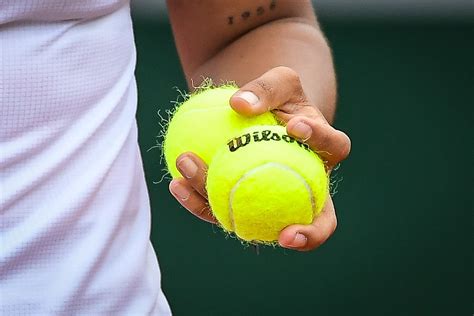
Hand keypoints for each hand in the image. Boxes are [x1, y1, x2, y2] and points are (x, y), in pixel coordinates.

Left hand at [169, 66, 350, 250]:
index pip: (334, 147)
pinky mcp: (242, 205)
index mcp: (322, 149)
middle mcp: (306, 184)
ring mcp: (274, 200)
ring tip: (190, 177)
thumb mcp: (277, 80)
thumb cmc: (272, 96)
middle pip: (319, 219)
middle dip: (308, 235)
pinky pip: (223, 208)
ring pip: (257, 218)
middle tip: (286, 235)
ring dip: (228, 207)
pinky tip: (176, 184)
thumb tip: (239, 106)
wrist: (252, 111)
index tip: (293, 126)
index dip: (322, 142)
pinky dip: (199, 199)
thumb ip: (265, 87)